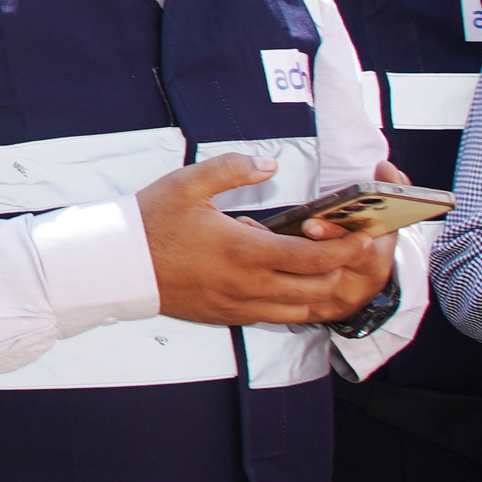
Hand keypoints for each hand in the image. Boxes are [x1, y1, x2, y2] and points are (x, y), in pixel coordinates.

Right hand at [141, 157, 398, 328]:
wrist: (118, 266)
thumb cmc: (151, 224)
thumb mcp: (188, 183)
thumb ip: (233, 168)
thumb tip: (269, 164)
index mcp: (245, 252)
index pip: (314, 257)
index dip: (346, 248)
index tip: (363, 235)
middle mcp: (248, 285)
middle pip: (319, 290)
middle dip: (345, 271)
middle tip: (354, 250)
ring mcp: (240, 305)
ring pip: (302, 311)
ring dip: (323, 292)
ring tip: (329, 268)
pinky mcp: (229, 315)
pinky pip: (276, 317)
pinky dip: (295, 303)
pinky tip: (291, 281)